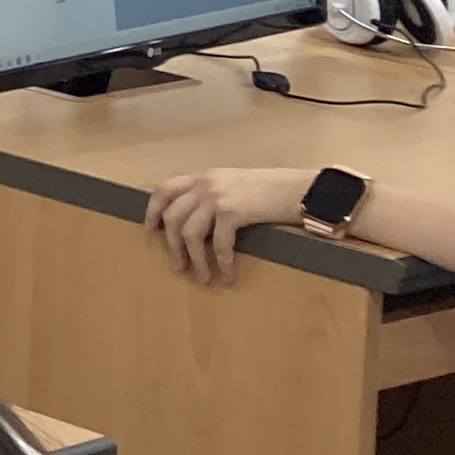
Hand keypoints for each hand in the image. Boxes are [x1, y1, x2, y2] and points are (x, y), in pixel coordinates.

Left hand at [146, 165, 319, 285]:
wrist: (304, 188)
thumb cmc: (275, 190)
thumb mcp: (237, 184)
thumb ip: (216, 195)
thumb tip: (200, 219)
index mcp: (205, 177)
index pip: (165, 189)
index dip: (153, 210)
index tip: (151, 229)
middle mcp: (206, 184)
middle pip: (172, 216)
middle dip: (172, 245)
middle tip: (179, 266)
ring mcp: (217, 196)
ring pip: (190, 233)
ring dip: (194, 259)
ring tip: (202, 277)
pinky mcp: (233, 211)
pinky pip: (219, 243)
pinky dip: (221, 262)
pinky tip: (228, 275)